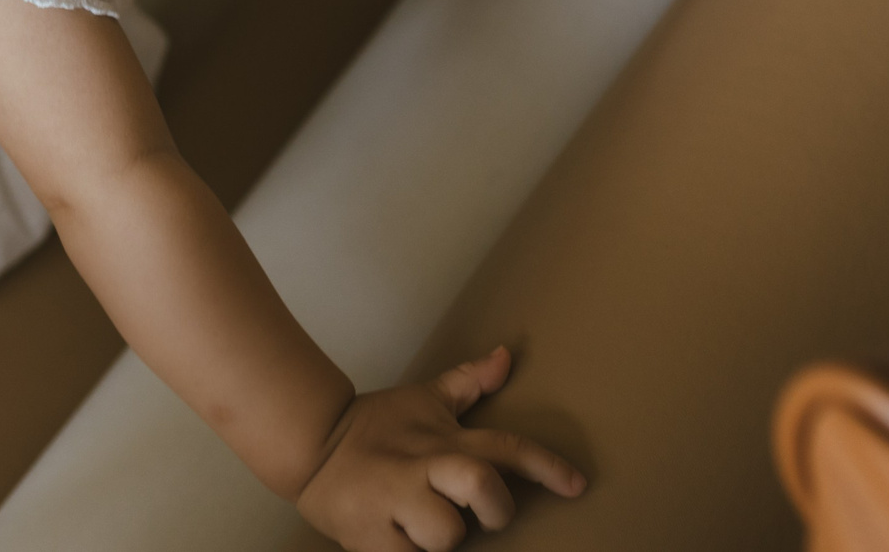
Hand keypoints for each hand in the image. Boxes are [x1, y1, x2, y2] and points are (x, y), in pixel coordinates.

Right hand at [297, 347, 585, 551]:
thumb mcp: (424, 399)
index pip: (505, 447)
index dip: (546, 466)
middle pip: (479, 483)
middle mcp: (424, 468)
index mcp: (444, 440)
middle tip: (485, 515)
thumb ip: (468, 383)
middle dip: (493, 506)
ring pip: (445, 534)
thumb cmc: (376, 426)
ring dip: (443, 539)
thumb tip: (507, 355)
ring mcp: (396, 503)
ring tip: (424, 529)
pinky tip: (402, 541)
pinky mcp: (370, 539)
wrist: (310, 444)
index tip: (577, 484)